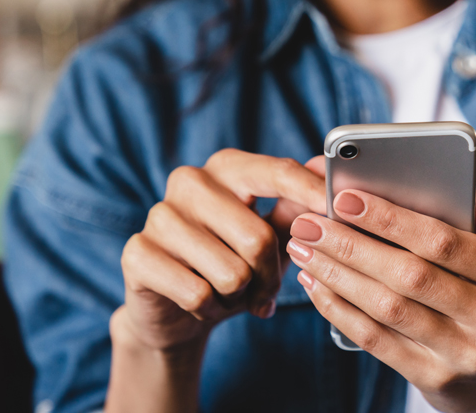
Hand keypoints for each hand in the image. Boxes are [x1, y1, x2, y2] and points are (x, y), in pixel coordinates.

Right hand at [113, 151, 326, 352]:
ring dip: (239, 296)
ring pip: (231, 272)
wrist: (175, 309)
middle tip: (265, 291)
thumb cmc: (232, 263)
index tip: (338, 209)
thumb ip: (298, 206)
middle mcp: (190, 181)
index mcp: (227, 167)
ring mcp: (159, 215)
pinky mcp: (137, 253)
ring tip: (229, 293)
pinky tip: (202, 303)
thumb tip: (328, 172)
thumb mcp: (271, 235)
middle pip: (258, 237)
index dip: (311, 193)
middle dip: (270, 276)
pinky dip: (210, 309)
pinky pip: (198, 293)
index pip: (277, 172)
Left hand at [286, 187, 475, 412]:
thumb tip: (474, 194)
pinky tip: (316, 285)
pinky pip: (376, 340)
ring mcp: (463, 354)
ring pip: (388, 309)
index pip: (445, 242)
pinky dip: (339, 310)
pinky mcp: (434, 379)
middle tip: (309, 224)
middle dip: (351, 245)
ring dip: (337, 275)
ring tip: (303, 250)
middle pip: (410, 276)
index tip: (345, 198)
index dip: (391, 219)